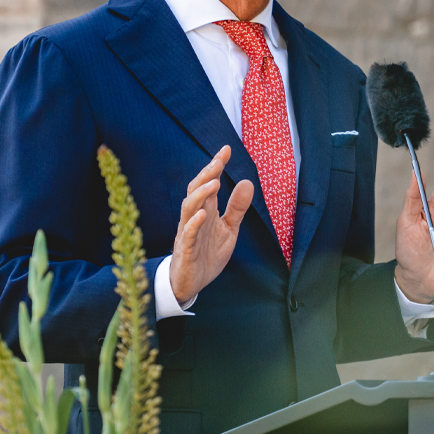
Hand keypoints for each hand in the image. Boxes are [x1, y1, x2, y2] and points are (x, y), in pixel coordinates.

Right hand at [169, 145, 253, 304]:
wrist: (192, 283)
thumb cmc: (208, 253)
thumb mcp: (229, 229)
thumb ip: (237, 208)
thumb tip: (247, 182)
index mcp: (205, 211)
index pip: (208, 183)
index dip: (215, 166)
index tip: (226, 149)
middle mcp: (194, 218)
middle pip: (195, 190)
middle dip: (206, 174)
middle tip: (218, 161)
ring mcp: (187, 233)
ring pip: (188, 208)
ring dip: (200, 195)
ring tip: (214, 183)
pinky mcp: (185, 250)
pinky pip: (187, 234)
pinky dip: (194, 224)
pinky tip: (203, 214)